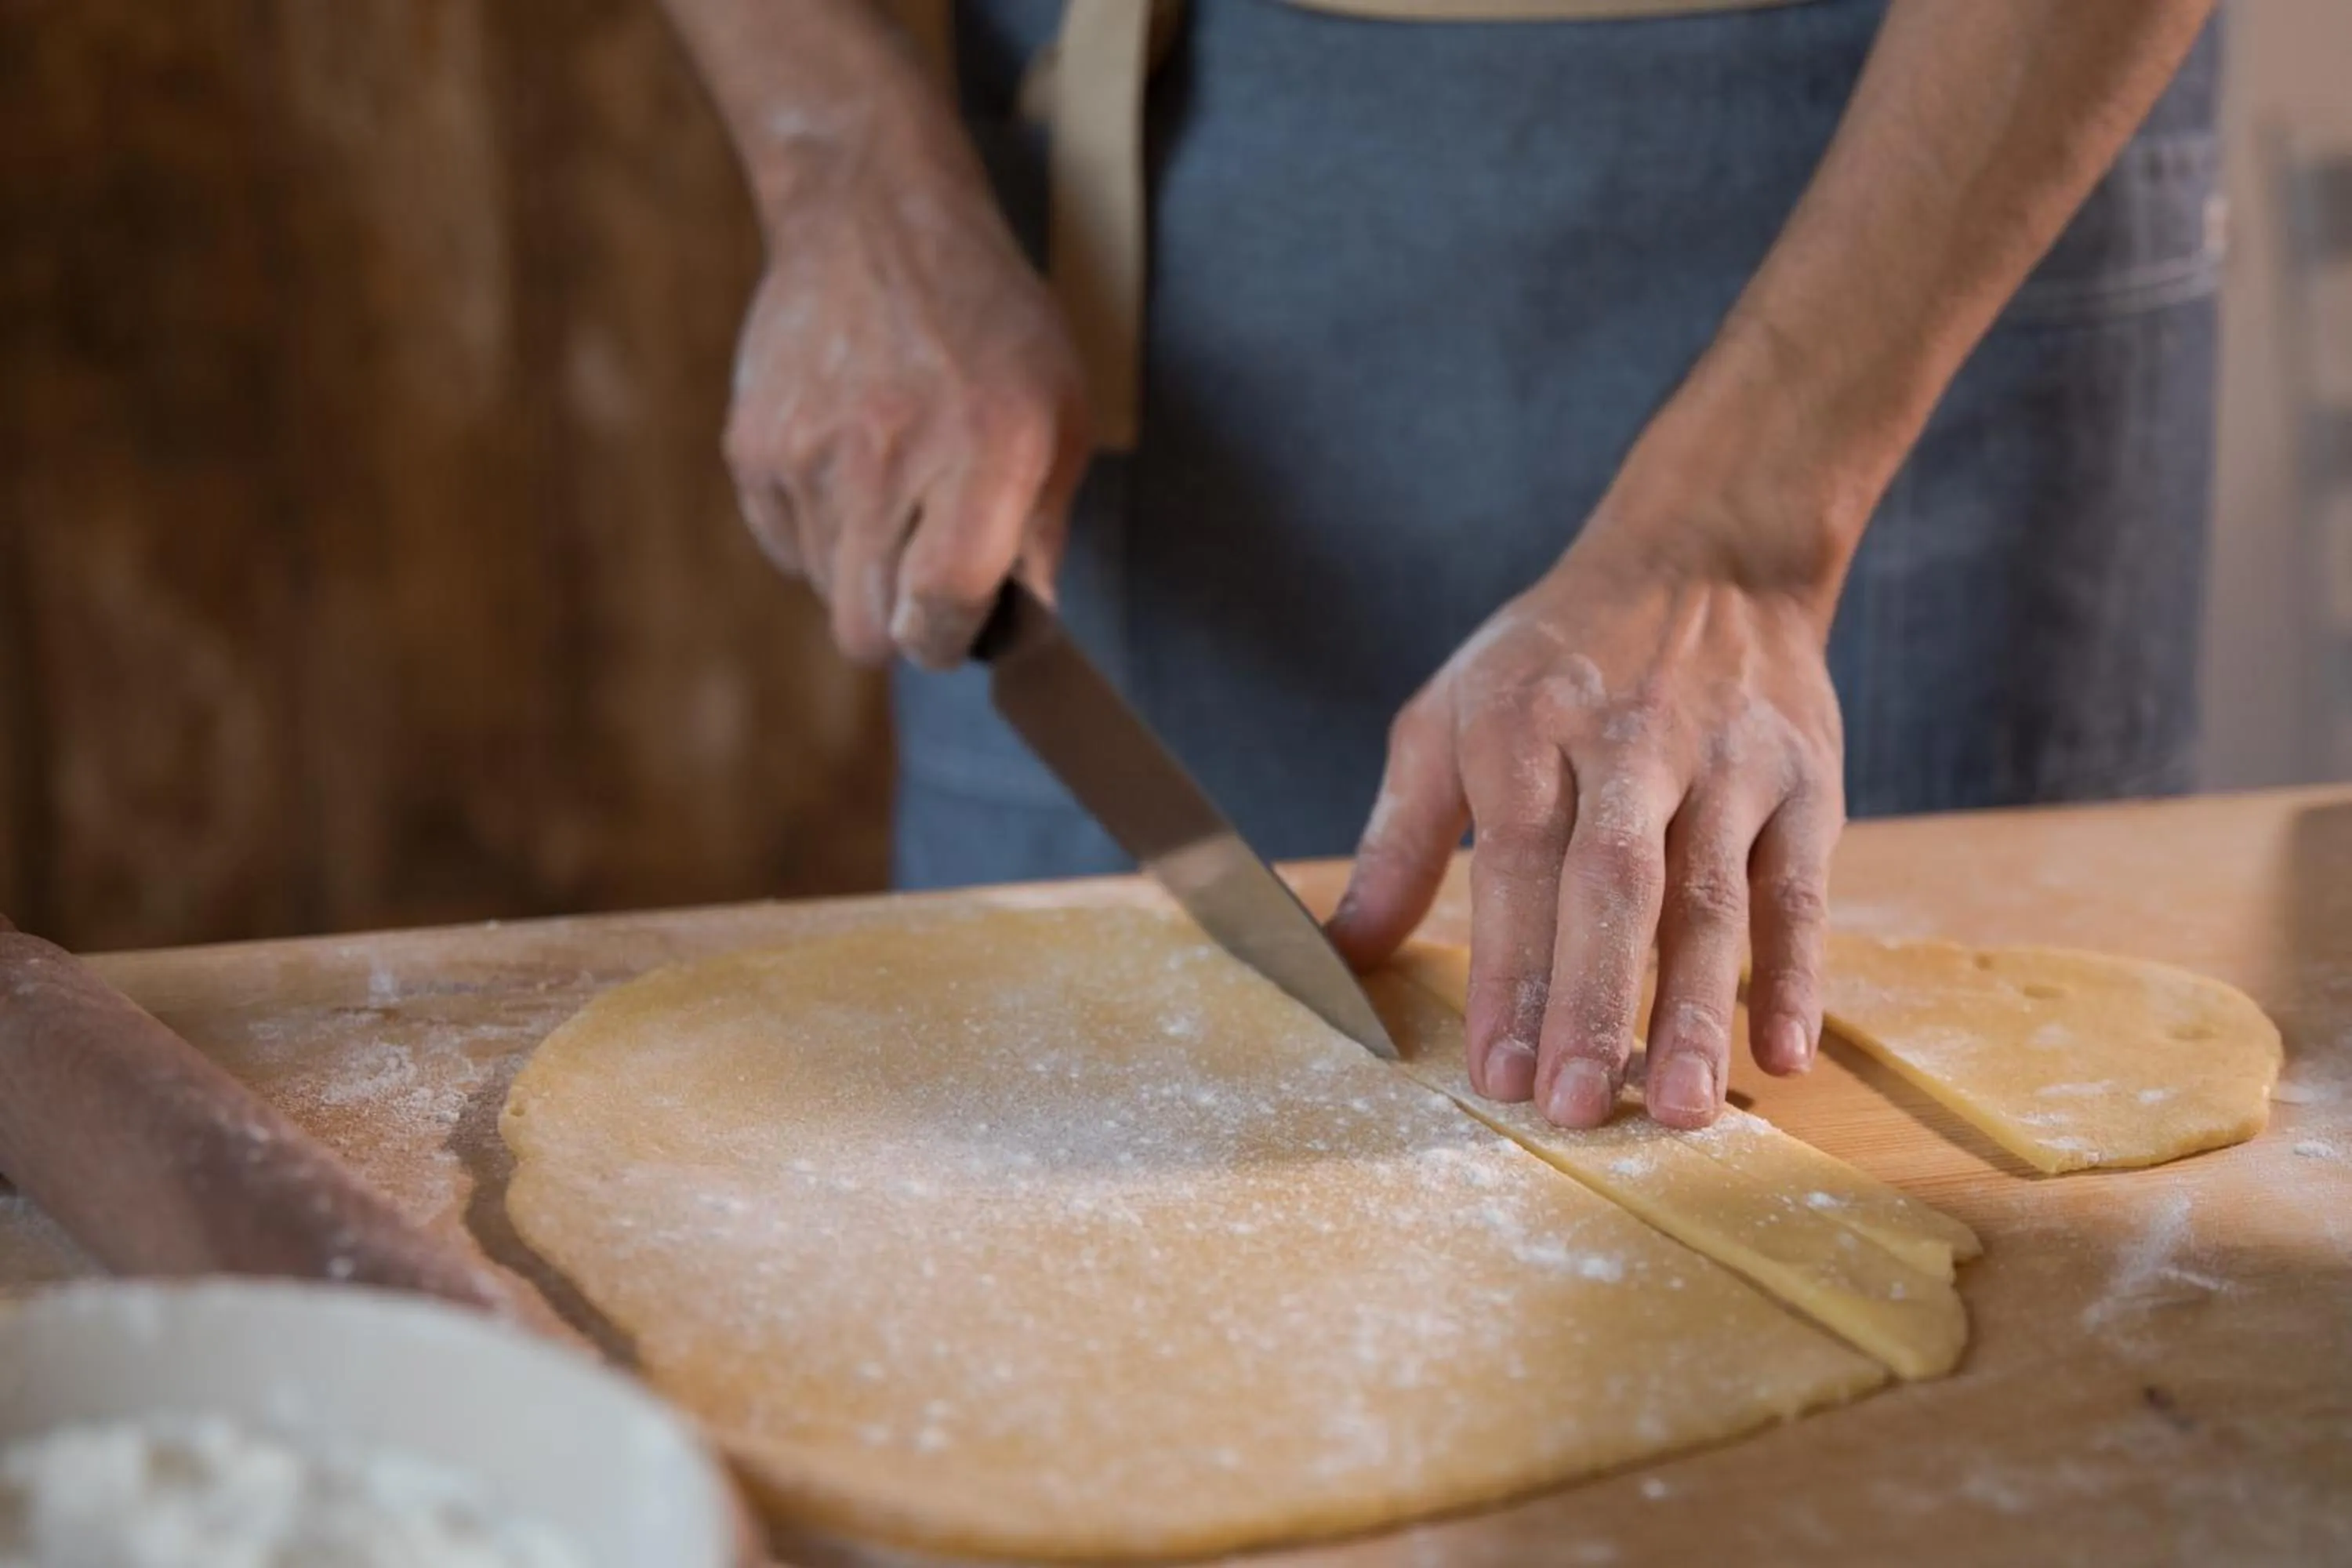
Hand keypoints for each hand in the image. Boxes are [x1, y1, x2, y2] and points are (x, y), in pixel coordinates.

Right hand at [725, 136, 1090, 668]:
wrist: (874, 223)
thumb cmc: (988, 326)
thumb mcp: (1059, 414)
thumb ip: (1043, 532)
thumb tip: (1023, 628)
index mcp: (982, 451)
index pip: (943, 610)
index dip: (953, 640)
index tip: (962, 626)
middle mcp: (887, 457)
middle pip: (867, 631)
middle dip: (904, 628)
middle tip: (930, 581)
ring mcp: (806, 455)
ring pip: (825, 594)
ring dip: (863, 575)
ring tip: (896, 499)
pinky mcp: (752, 449)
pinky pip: (785, 549)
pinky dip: (820, 537)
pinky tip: (852, 474)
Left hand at [1328, 493, 1847, 1130]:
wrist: (1707, 555)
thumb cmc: (1554, 660)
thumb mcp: (1448, 715)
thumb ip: (1397, 840)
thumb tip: (1340, 953)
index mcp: (1527, 725)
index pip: (1516, 860)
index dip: (1509, 970)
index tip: (1497, 1072)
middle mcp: (1631, 742)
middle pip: (1615, 882)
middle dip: (1595, 998)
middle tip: (1578, 1107)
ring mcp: (1728, 762)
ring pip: (1714, 895)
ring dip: (1697, 1007)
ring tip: (1682, 1107)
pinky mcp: (1807, 782)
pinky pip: (1801, 887)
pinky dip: (1798, 972)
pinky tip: (1782, 1052)